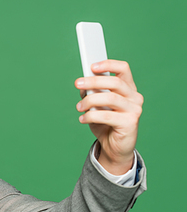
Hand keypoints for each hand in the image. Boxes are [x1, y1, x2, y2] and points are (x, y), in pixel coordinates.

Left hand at [75, 60, 142, 174]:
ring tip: (79, 107)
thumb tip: (83, 86)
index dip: (109, 64)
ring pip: (110, 98)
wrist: (114, 147)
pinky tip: (82, 119)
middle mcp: (135, 97)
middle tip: (77, 83)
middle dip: (93, 81)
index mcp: (128, 89)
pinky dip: (91, 116)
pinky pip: (107, 115)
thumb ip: (92, 94)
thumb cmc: (105, 124)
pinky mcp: (130, 123)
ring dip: (90, 101)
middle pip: (115, 82)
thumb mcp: (96, 106)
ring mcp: (134, 110)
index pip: (123, 69)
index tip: (91, 66)